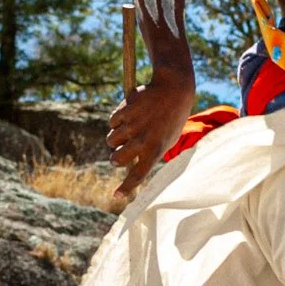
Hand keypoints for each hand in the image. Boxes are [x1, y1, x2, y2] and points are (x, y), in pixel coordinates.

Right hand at [106, 70, 197, 199]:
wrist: (173, 89)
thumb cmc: (171, 118)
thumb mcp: (167, 139)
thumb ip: (149, 153)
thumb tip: (129, 164)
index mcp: (156, 150)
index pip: (138, 175)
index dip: (126, 187)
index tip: (116, 196)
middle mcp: (143, 140)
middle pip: (116, 159)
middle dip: (115, 157)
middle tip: (119, 153)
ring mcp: (133, 126)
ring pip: (111, 140)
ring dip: (116, 137)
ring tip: (131, 127)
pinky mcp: (125, 111)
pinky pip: (111, 122)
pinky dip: (117, 120)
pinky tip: (131, 112)